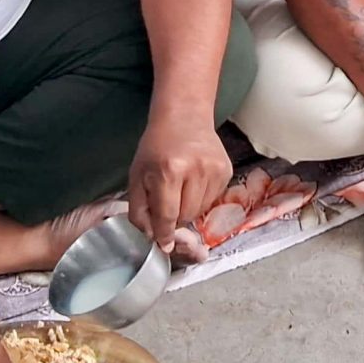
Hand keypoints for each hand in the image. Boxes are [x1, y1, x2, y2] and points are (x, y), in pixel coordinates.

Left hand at [128, 111, 232, 260]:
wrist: (184, 117)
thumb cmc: (156, 147)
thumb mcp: (137, 176)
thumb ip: (139, 210)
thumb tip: (153, 238)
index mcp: (168, 171)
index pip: (168, 215)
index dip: (164, 234)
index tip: (163, 245)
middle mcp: (195, 170)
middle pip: (186, 216)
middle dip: (174, 219)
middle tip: (167, 205)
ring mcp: (214, 170)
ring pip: (201, 211)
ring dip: (188, 209)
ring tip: (180, 190)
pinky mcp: (226, 170)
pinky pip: (213, 200)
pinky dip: (201, 199)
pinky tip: (193, 182)